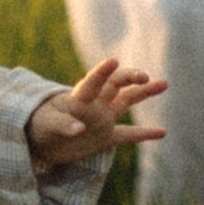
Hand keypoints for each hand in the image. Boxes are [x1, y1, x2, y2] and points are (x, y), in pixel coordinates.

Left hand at [28, 57, 167, 175]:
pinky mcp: (105, 137)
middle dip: (130, 78)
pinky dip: (144, 134)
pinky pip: (128, 134)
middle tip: (145, 76)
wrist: (39, 142)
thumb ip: (61, 125)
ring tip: (164, 83)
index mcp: (78, 98)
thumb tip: (79, 129)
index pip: (93, 82)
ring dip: (144, 93)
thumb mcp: (46, 125)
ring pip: (127, 101)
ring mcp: (102, 119)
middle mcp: (94, 104)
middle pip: (116, 85)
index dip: (102, 72)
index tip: (113, 61)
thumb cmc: (38, 127)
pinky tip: (162, 132)